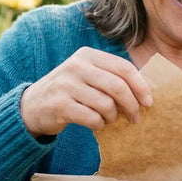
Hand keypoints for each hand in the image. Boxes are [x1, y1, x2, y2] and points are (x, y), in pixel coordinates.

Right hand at [19, 47, 152, 136]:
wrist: (32, 106)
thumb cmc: (69, 92)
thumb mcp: (87, 76)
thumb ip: (112, 78)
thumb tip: (148, 91)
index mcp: (87, 55)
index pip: (123, 68)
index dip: (141, 86)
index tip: (149, 102)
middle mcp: (76, 66)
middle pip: (118, 87)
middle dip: (132, 105)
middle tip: (135, 118)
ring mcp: (66, 85)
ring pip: (106, 105)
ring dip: (113, 117)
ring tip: (109, 120)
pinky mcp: (60, 105)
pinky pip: (92, 119)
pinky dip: (99, 125)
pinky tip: (95, 124)